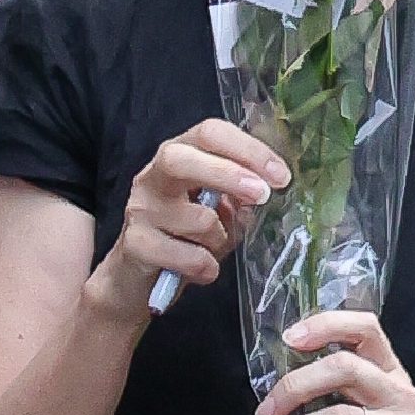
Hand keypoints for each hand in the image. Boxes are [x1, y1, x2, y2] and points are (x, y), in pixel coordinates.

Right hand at [84, 119, 286, 318]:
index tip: (280, 175)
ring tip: (214, 248)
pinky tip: (202, 270)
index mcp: (178, 156)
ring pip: (197, 220)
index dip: (248, 149)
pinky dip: (207, 267)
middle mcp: (152, 177)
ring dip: (221, 239)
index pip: (209, 133)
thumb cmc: (183, 238)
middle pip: (183, 159)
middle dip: (228, 174)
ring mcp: (140, 211)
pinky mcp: (134, 246)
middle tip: (263, 195)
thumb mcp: (217, 211)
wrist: (136, 280)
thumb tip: (268, 185)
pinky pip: (188, 257)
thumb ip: (239, 194)